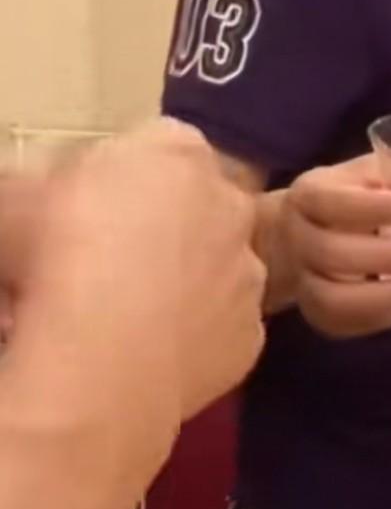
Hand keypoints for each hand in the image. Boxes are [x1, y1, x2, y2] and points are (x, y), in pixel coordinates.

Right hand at [1, 120, 265, 481]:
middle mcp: (230, 205)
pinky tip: (153, 354)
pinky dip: (195, 338)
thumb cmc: (56, 260)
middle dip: (162, 228)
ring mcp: (248, 274)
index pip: (159, 146)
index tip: (91, 208)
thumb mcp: (18, 200)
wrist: (99, 362)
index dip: (122, 179)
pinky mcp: (251, 336)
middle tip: (107, 263)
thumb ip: (41, 186)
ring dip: (184, 284)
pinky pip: (222, 330)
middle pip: (198, 208)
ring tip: (128, 317)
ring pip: (216, 270)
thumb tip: (38, 200)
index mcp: (177, 151)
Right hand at [280, 153, 390, 337]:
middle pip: (331, 253)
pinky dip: (377, 319)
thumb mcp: (371, 176)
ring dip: (383, 297)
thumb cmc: (346, 199)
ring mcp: (302, 281)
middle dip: (386, 257)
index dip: (371, 207)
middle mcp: (298, 239)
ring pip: (331, 300)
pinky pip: (341, 324)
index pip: (331, 202)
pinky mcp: (315, 313)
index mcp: (309, 197)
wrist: (296, 236)